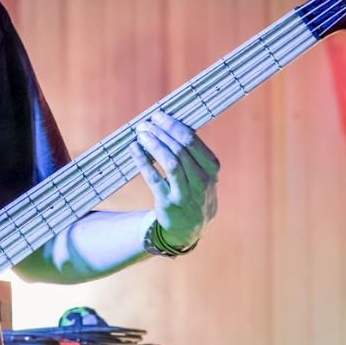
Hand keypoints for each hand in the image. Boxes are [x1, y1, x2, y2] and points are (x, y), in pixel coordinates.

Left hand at [131, 110, 219, 251]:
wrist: (191, 228)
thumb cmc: (195, 193)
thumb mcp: (204, 174)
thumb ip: (193, 154)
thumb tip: (170, 125)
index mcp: (211, 168)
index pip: (192, 141)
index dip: (173, 125)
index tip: (159, 116)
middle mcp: (201, 180)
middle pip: (179, 149)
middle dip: (160, 132)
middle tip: (146, 123)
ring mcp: (185, 193)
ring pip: (168, 162)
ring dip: (153, 145)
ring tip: (140, 134)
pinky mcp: (168, 203)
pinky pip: (153, 178)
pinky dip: (143, 162)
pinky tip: (135, 150)